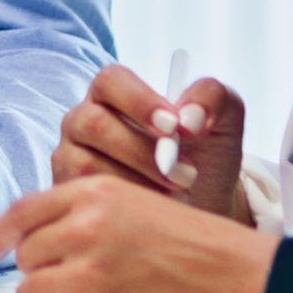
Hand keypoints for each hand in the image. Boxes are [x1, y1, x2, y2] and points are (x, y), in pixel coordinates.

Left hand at [0, 174, 274, 292]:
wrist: (246, 281)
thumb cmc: (201, 246)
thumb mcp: (138, 204)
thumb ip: (84, 214)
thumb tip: (26, 241)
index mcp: (95, 194)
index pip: (22, 213)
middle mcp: (85, 229)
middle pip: (25, 258)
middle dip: (43, 273)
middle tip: (78, 284)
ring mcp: (88, 276)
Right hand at [51, 63, 248, 220]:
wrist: (203, 204)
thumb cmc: (207, 156)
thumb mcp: (223, 119)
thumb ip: (212, 97)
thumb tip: (189, 116)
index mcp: (113, 93)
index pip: (111, 81)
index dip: (139, 101)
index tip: (174, 127)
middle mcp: (83, 120)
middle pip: (93, 124)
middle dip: (142, 152)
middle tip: (186, 174)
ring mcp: (70, 157)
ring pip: (85, 164)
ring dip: (136, 182)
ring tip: (174, 194)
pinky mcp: (69, 193)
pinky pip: (83, 199)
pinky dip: (121, 207)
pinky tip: (150, 211)